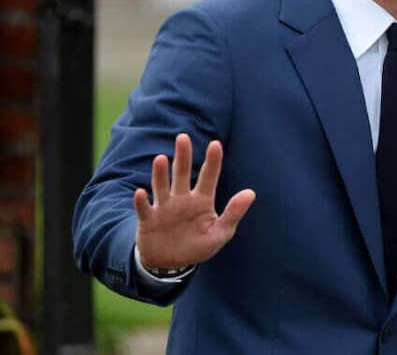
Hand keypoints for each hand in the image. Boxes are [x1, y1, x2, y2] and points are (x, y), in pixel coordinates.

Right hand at [134, 133, 254, 269]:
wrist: (171, 264)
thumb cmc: (198, 245)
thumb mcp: (220, 233)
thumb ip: (234, 213)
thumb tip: (251, 192)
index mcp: (202, 200)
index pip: (208, 177)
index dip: (212, 161)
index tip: (216, 144)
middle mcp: (182, 199)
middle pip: (182, 174)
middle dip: (183, 156)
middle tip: (183, 137)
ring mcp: (164, 208)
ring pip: (162, 187)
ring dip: (160, 174)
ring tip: (160, 159)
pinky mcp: (149, 220)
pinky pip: (145, 209)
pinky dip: (141, 202)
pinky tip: (140, 193)